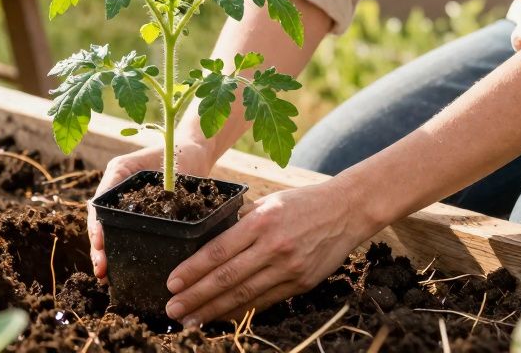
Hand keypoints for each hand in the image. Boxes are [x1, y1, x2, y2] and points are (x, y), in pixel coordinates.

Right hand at [89, 142, 214, 279]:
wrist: (192, 153)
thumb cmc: (177, 153)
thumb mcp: (163, 163)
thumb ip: (152, 181)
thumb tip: (142, 215)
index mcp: (117, 174)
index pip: (99, 204)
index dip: (97, 225)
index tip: (100, 243)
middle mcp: (116, 190)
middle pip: (99, 222)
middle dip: (98, 248)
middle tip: (101, 270)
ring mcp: (126, 204)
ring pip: (109, 231)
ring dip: (106, 254)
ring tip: (105, 277)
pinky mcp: (139, 215)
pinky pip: (124, 233)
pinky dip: (120, 252)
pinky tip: (120, 272)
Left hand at [163, 179, 374, 327]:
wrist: (348, 210)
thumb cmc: (303, 203)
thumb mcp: (268, 202)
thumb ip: (241, 221)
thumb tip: (211, 239)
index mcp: (261, 222)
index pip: (218, 251)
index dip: (193, 270)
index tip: (172, 282)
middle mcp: (273, 246)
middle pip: (226, 278)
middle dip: (196, 297)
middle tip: (172, 309)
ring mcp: (288, 268)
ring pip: (243, 295)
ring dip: (213, 310)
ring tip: (191, 320)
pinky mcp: (301, 284)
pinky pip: (264, 301)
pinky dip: (240, 311)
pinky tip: (222, 316)